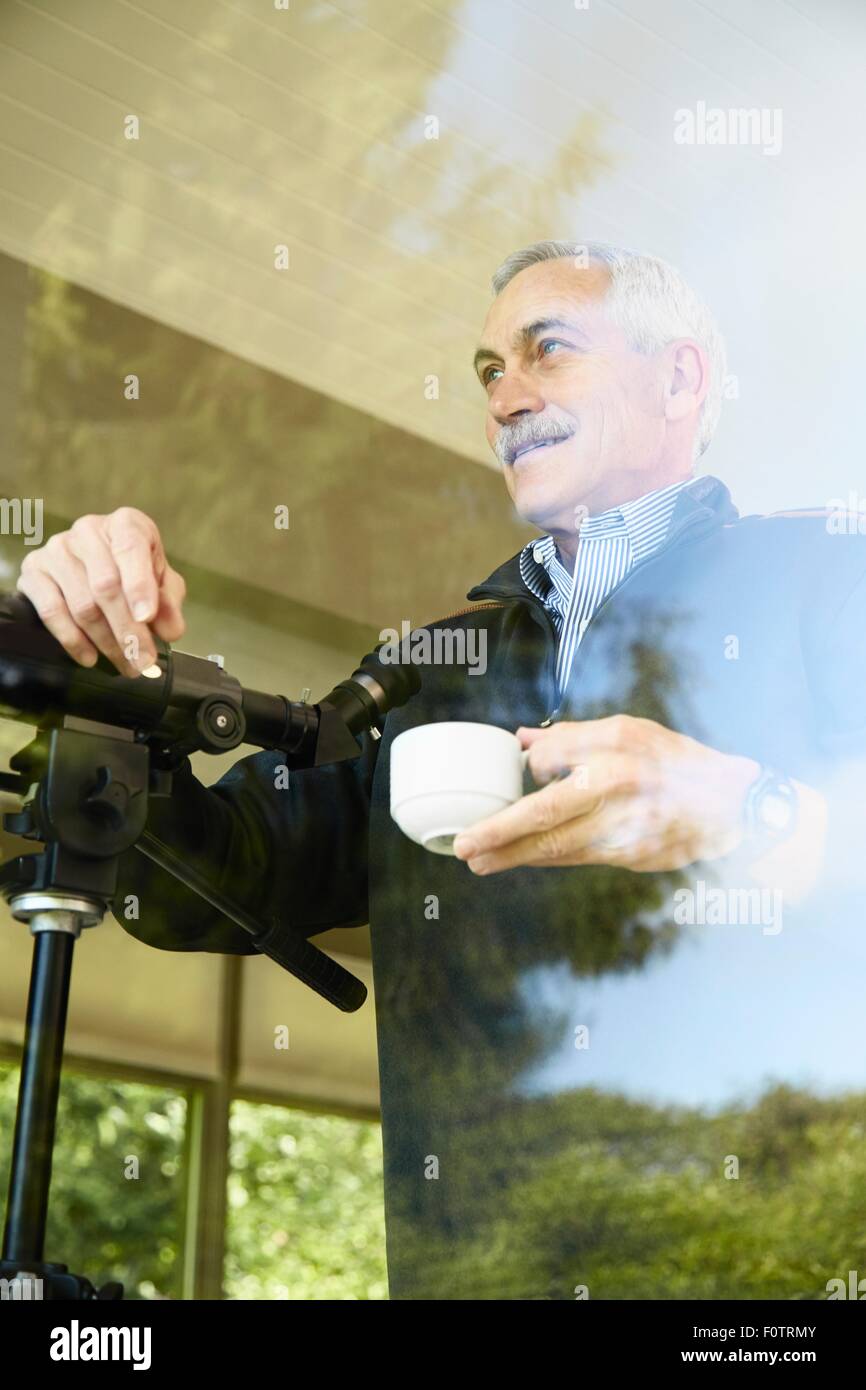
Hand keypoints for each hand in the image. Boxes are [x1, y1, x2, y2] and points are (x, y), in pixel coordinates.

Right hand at [16, 507, 185, 676]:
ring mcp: (56, 550)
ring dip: (105, 642)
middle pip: (105, 586)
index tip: (147, 618)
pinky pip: (51, 611)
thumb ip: (169, 603)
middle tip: (142, 660)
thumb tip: (170, 631)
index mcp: (125, 524)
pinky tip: (90, 657)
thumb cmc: (135, 572)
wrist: (98, 564)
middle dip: (127, 630)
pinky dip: (72, 640)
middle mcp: (87, 530)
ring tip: (125, 664)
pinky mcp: (33, 572)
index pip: (130, 548)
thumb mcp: (162, 583)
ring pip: (81, 604)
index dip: (139, 585)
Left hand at [452, 715, 759, 874]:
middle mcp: (621, 792)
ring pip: (560, 848)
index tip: (502, 778)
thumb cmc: (675, 763)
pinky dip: (548, 859)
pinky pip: (580, 858)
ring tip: (480, 861)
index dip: (524, 775)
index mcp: (617, 753)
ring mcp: (629, 831)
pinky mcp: (633, 857)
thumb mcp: (628, 732)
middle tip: (465, 847)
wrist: (732, 807)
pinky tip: (522, 858)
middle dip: (500, 835)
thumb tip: (522, 742)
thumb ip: (572, 737)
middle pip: (548, 817)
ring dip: (515, 856)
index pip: (554, 764)